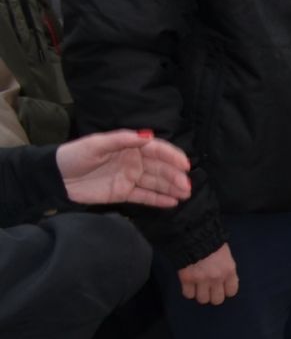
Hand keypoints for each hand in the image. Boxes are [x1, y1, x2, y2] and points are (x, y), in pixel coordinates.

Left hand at [54, 130, 191, 207]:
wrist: (56, 177)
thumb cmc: (75, 156)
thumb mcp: (96, 144)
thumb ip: (122, 140)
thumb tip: (147, 136)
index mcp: (130, 147)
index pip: (157, 150)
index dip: (172, 156)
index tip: (185, 164)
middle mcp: (134, 162)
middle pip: (160, 168)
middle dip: (175, 176)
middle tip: (187, 186)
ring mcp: (129, 178)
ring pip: (155, 183)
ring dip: (171, 188)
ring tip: (185, 194)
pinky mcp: (122, 194)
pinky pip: (144, 196)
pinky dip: (158, 200)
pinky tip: (172, 203)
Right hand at [179, 243, 238, 305]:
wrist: (193, 236)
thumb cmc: (212, 243)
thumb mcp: (226, 255)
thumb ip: (226, 270)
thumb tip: (225, 281)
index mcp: (229, 270)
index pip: (231, 291)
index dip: (225, 291)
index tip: (221, 287)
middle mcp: (216, 277)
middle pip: (217, 300)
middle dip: (213, 295)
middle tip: (209, 288)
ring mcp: (201, 279)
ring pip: (202, 299)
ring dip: (200, 294)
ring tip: (198, 286)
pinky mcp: (186, 279)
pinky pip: (188, 295)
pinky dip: (188, 291)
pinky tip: (189, 284)